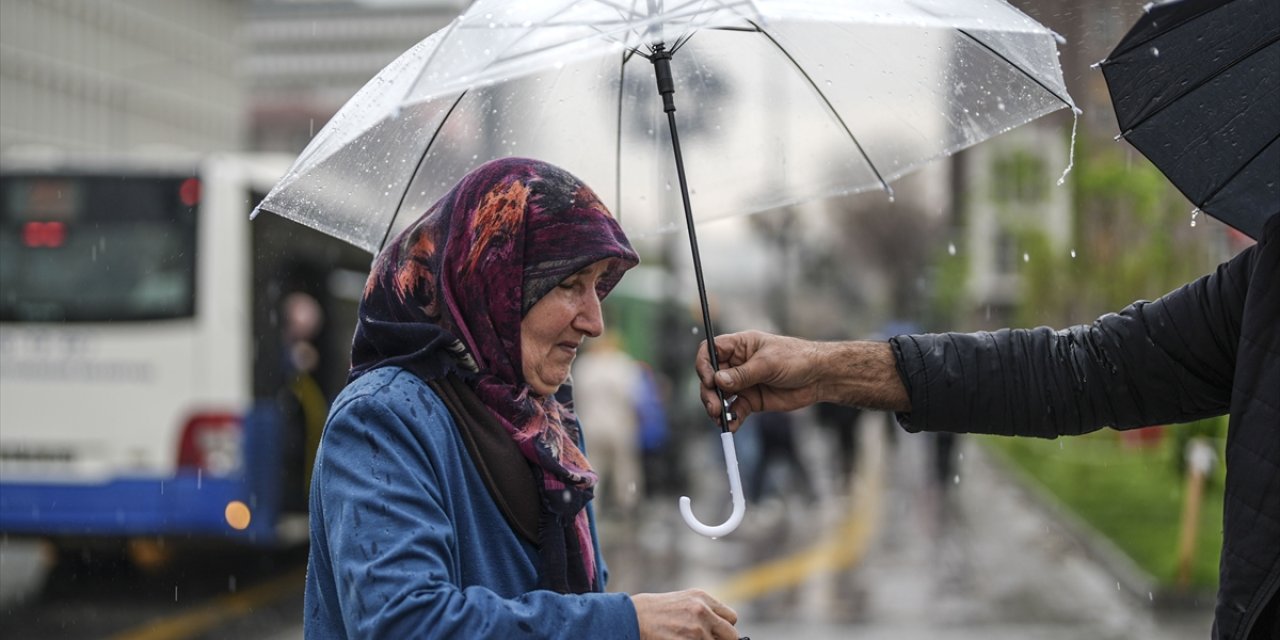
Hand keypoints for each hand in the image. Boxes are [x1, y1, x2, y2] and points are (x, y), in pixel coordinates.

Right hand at [631, 589, 737, 639]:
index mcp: (703, 598)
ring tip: (684, 637)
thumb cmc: (656, 611)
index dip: (725, 628)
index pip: (732, 618)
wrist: (634, 617)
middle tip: (708, 639)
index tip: (717, 633)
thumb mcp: (684, 601)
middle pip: (731, 635)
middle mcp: (702, 611)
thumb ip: (705, 611)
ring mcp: (696, 630)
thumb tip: (721, 629)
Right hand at [696, 331, 824, 428]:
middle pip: (711, 377)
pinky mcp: (751, 401)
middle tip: (714, 407)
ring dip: (717, 407)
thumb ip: (743, 373)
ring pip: (720, 396)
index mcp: (739, 346)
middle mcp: (737, 364)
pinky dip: (731, 419)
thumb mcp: (768, 363)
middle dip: (709, 392)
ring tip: (720, 418)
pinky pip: (735, 411)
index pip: (710, 351)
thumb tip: (718, 380)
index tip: (709, 379)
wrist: (819, 377)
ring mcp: (743, 383)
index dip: (704, 364)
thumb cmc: (796, 358)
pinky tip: (732, 426)